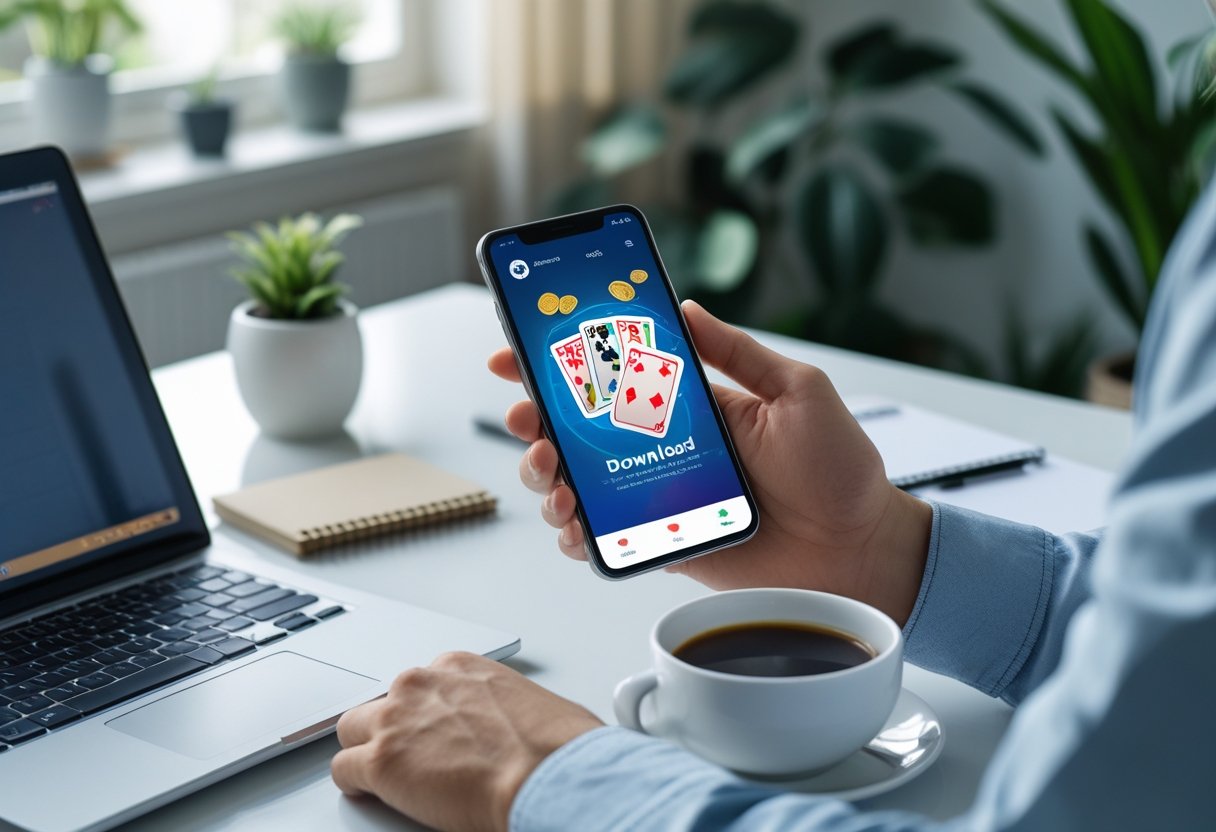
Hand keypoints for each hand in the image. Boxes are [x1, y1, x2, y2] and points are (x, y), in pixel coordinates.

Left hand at [331, 652, 602, 831]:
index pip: (421, 685)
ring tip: (380, 772)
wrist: (545, 775)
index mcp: (459, 667)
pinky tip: (367, 792)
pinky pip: (344, 770)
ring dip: (364, 749)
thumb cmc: (553, 745)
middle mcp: (422, 684)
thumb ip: (503, 709)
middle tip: (407, 754)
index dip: (423, 713)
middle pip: (382, 703)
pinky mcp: (381, 762)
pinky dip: (354, 783)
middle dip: (391, 727)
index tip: (431, 732)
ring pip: (352, 730)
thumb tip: (513, 730)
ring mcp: (397, 721)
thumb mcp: (531, 704)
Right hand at [487, 301, 931, 623]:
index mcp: (692, 407)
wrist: (858, 550)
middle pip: (579, 431)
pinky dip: (576, 535)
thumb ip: (739, 353)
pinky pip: (604, 539)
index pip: (616, 376)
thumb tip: (687, 306)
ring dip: (546, 476)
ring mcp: (658, 498)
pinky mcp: (661, 543)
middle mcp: (665, 449)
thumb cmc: (839, 471)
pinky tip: (575, 526)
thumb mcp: (797, 391)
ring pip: (578, 484)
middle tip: (526, 418)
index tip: (519, 349)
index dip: (562, 362)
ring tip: (552, 475)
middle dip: (536, 420)